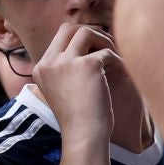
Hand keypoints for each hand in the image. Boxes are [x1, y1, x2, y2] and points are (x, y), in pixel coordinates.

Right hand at [31, 22, 119, 137]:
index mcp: (40, 68)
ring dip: (103, 40)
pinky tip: (122, 71)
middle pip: (68, 28)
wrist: (84, 136)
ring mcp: (66, 62)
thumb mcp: (61, 89)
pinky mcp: (87, 65)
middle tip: (104, 46)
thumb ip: (65, 69)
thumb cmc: (77, 118)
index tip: (94, 50)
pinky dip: (116, 59)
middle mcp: (49, 62)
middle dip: (88, 33)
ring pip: (86, 32)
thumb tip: (84, 48)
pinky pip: (106, 52)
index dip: (78, 39)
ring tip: (114, 55)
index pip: (58, 38)